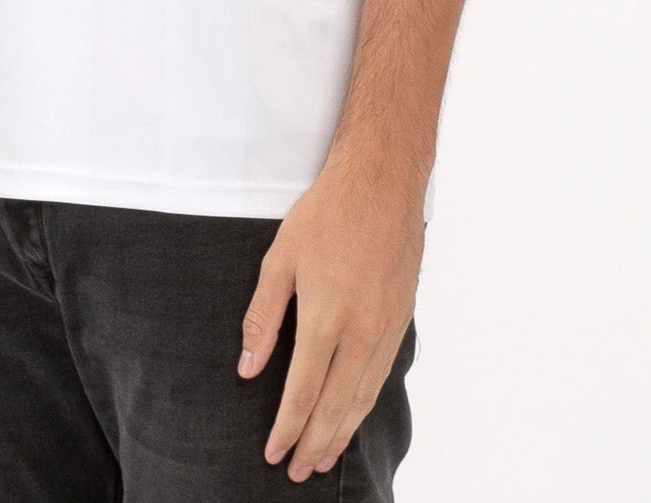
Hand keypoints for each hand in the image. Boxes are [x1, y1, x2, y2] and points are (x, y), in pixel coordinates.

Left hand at [237, 155, 423, 480]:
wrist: (382, 180)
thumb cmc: (326, 213)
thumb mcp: (281, 257)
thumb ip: (263, 318)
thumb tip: (247, 369)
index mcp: (326, 317)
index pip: (303, 391)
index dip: (287, 428)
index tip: (273, 454)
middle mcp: (361, 330)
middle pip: (337, 405)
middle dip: (315, 442)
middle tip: (298, 471)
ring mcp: (387, 325)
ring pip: (364, 395)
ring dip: (343, 431)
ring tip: (324, 456)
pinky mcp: (403, 315)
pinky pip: (382, 374)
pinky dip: (365, 403)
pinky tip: (354, 413)